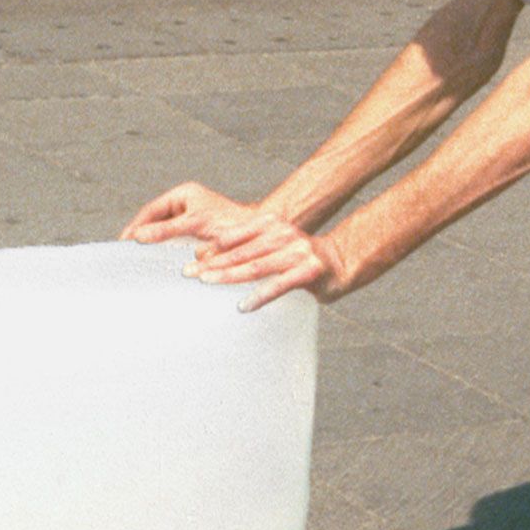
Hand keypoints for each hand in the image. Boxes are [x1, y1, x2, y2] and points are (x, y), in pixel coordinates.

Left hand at [121, 182, 356, 310]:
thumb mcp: (272, 243)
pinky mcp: (309, 272)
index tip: (188, 258)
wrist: (342, 261)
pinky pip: (279, 286)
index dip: (210, 246)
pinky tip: (242, 306)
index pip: (234, 235)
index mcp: (271, 224)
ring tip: (207, 283)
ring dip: (229, 276)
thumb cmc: (299, 258)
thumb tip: (205, 255)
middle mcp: (283, 234)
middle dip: (212, 263)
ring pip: (256, 266)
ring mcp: (297, 252)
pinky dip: (259, 296)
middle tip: (187, 273)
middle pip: (240, 251)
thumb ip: (246, 246)